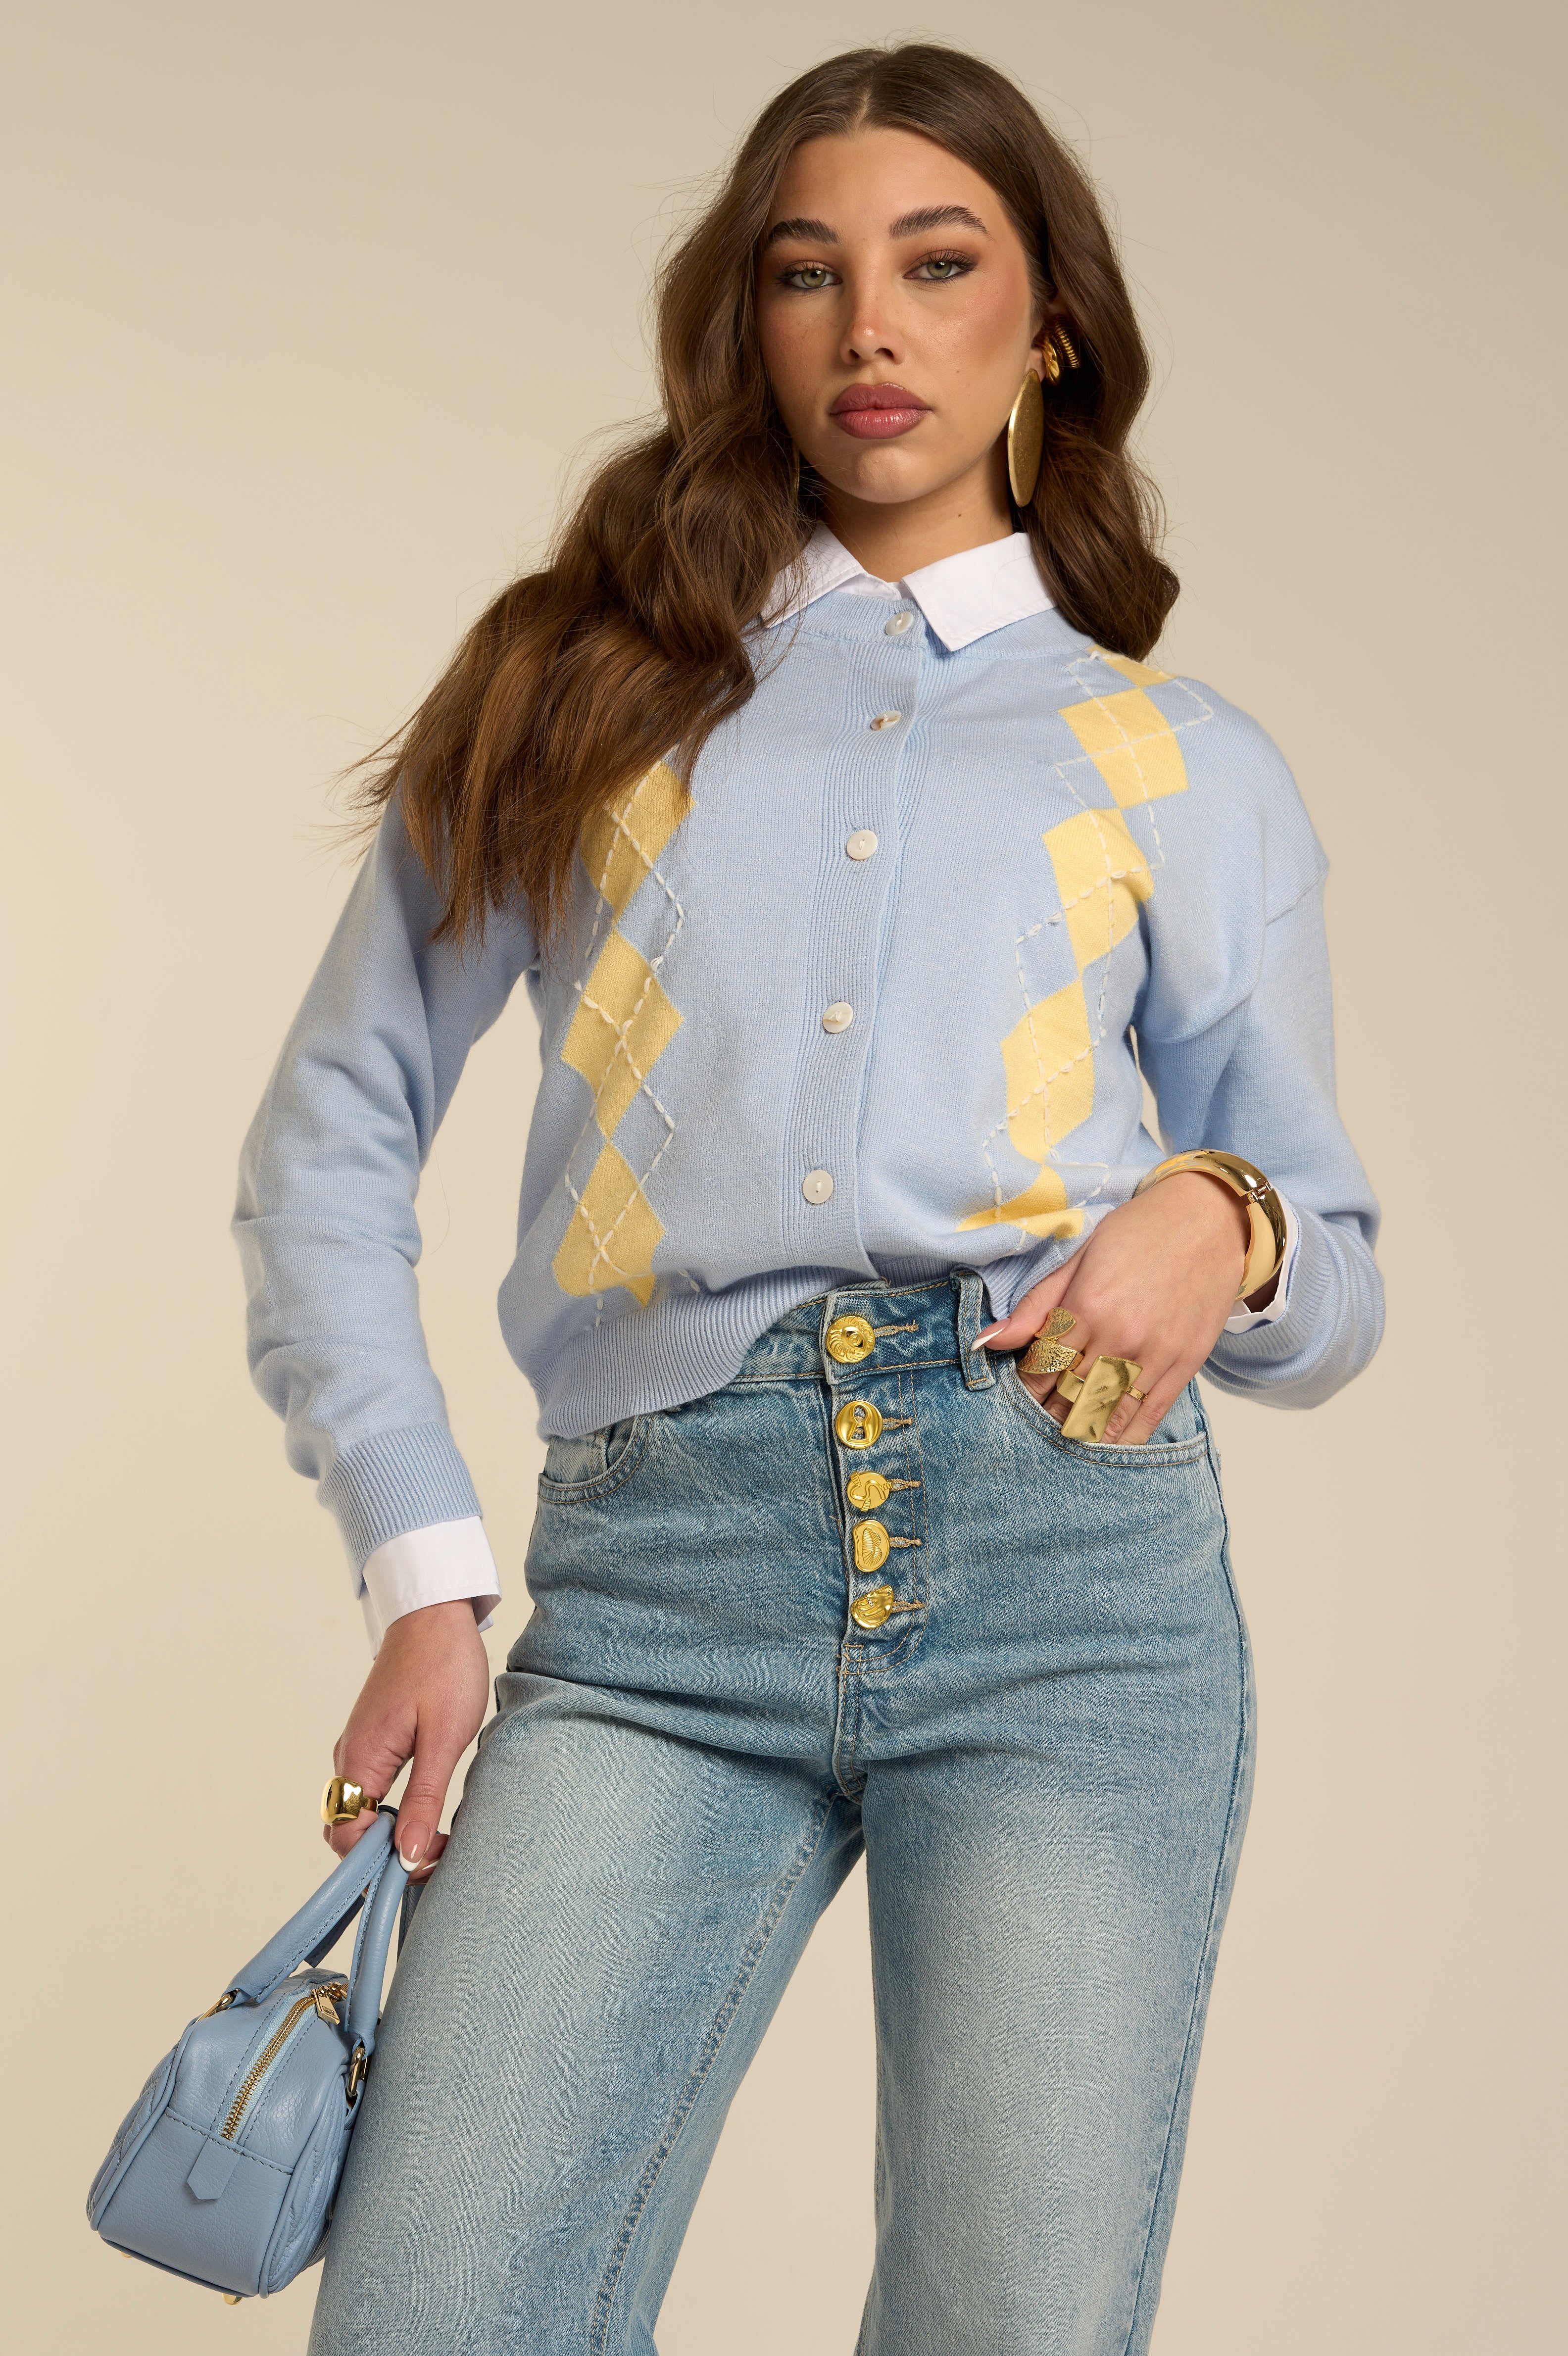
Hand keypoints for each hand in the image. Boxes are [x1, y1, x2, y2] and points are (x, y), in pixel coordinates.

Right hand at [324, 1599, 489, 1877]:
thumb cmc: (444, 1667)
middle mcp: (349, 1758)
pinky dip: (391, 1811)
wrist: (436, 1614)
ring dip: (390, 1833)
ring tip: (436, 1837)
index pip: (346, 1839)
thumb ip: (423, 1800)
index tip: (423, 1865)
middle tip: (435, 1854)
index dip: (379, 1863)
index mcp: (361, 1760)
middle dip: (384, 1854)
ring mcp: (358, 1748)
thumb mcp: (445, 1739)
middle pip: (349, 1831)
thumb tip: (405, 1856)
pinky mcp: (372, 1740)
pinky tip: (425, 1810)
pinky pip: (370, 1791)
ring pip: (360, 1813)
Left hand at [977, 1173, 1251, 1444]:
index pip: (1041, 1368)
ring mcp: (1156, 1355)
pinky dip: (1123, 1437)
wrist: (1209, 1219)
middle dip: (1047, 1413)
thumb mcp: (1079, 1257)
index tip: (1020, 1391)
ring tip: (1063, 1436)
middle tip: (1036, 1421)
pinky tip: (1104, 1443)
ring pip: (1106, 1414)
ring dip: (1080, 1430)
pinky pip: (1149, 1417)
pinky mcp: (1186, 1365)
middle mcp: (1120, 1338)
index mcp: (1087, 1308)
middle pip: (1069, 1397)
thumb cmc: (1139, 1232)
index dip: (1025, 1386)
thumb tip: (987, 1341)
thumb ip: (1035, 1306)